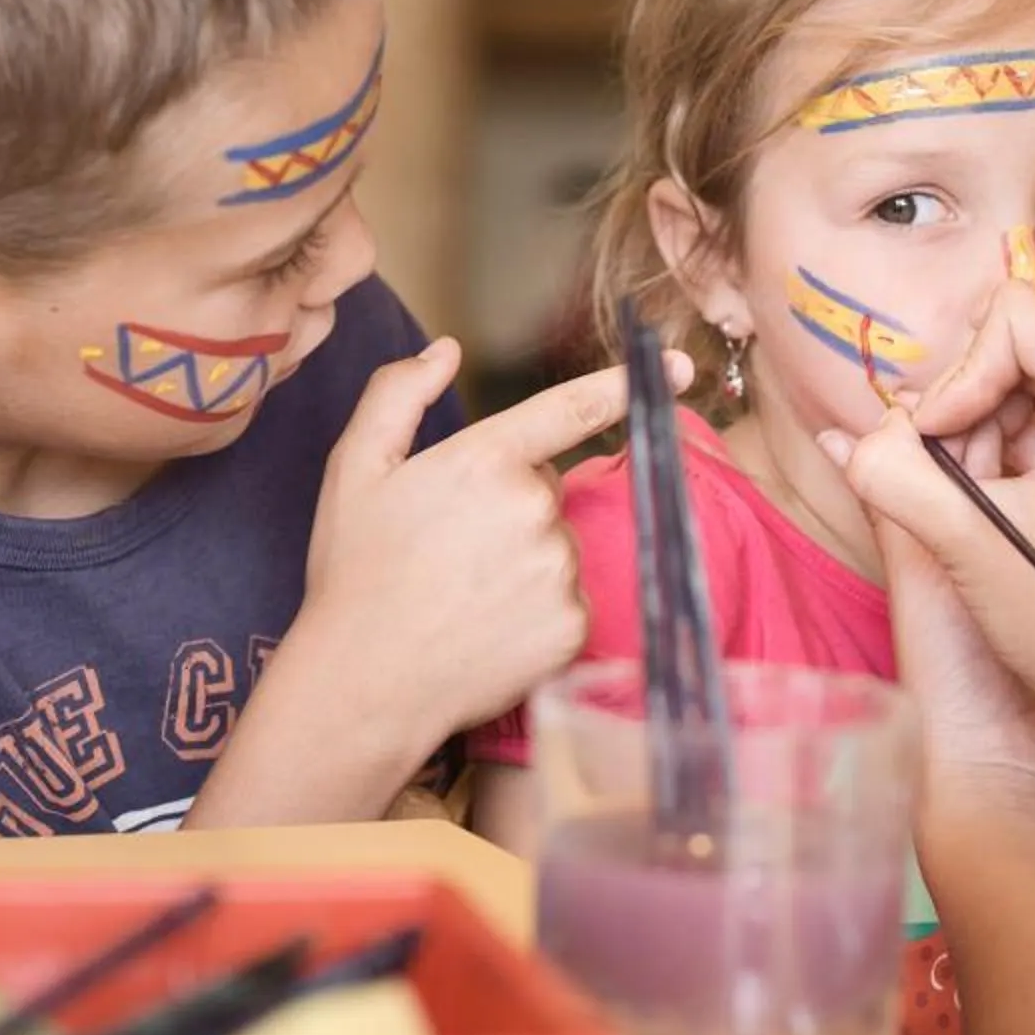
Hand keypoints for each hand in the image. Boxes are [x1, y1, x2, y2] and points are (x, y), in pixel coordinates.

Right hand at [297, 337, 687, 749]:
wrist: (364, 684)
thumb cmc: (356, 573)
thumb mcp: (355, 468)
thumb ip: (397, 395)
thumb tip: (445, 351)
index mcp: (485, 460)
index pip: (572, 408)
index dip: (628, 382)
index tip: (680, 365)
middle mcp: (535, 510)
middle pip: (547, 488)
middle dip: (510, 505)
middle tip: (451, 546)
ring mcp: (560, 572)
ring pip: (559, 544)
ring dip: (525, 558)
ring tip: (463, 591)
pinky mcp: (573, 626)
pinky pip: (569, 598)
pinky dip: (538, 609)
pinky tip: (487, 625)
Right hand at [826, 284, 1034, 781]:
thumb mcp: (968, 546)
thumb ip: (894, 475)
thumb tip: (848, 435)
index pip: (1018, 317)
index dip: (960, 376)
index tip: (936, 446)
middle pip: (1034, 348)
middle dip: (976, 408)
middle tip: (954, 483)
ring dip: (996, 434)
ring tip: (982, 506)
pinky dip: (1033, 451)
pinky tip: (1021, 510)